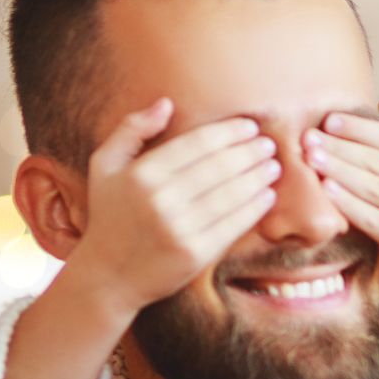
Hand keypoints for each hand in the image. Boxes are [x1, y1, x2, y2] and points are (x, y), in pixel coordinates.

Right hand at [68, 97, 279, 322]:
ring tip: (273, 167)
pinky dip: (254, 208)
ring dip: (257, 178)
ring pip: (230, 195)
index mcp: (141, 173)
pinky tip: (267, 196)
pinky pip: (233, 225)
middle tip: (268, 145)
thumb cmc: (110, 215)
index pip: (196, 144)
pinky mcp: (195, 254)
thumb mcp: (105, 166)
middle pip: (218, 167)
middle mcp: (160, 199)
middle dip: (249, 152)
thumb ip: (131, 129)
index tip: (250, 126)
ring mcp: (179, 228)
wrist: (109, 276)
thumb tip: (167, 102)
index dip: (228, 132)